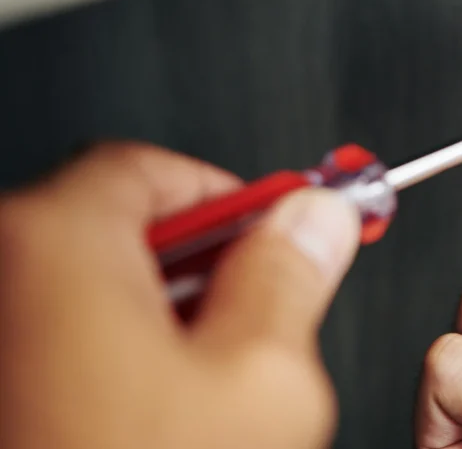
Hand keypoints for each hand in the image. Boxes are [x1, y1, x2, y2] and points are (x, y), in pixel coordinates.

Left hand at [0, 142, 360, 448]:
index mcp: (53, 243)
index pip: (155, 169)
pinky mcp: (0, 380)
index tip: (282, 222)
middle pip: (120, 225)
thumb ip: (292, 275)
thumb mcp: (262, 377)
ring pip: (89, 287)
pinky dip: (116, 352)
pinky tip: (160, 408)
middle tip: (266, 301)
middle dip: (207, 261)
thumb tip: (313, 222)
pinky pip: (58, 335)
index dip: (236, 194)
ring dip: (164, 313)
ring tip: (215, 378)